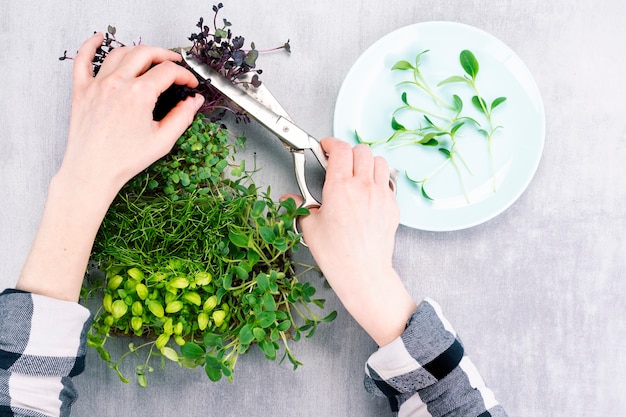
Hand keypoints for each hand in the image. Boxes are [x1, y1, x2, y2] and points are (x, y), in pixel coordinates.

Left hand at [59, 33, 204, 200]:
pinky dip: (90, 45)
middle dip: (165, 55)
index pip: (168, 72)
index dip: (184, 75)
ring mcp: (97, 84)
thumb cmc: (124, 160)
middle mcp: (117, 83)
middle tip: (175, 63)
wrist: (92, 171)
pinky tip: (97, 38)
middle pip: (145, 53)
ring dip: (138, 51)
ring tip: (149, 56)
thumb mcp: (163, 141)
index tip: (190, 83)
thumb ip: (182, 117)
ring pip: (119, 53)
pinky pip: (82, 60)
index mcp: (139, 94)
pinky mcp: (81, 90)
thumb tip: (194, 101)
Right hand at [284, 138, 415, 345]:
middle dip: (348, 152)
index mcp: (340, 187)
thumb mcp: (309, 227)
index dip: (331, 143)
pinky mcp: (392, 206)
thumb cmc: (337, 254)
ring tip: (357, 173)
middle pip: (361, 150)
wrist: (363, 273)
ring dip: (367, 162)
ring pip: (379, 161)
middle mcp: (363, 186)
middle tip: (338, 162)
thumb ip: (299, 207)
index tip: (325, 147)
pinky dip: (379, 180)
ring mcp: (381, 195)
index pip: (340, 149)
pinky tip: (368, 192)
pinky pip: (388, 181)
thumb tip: (290, 199)